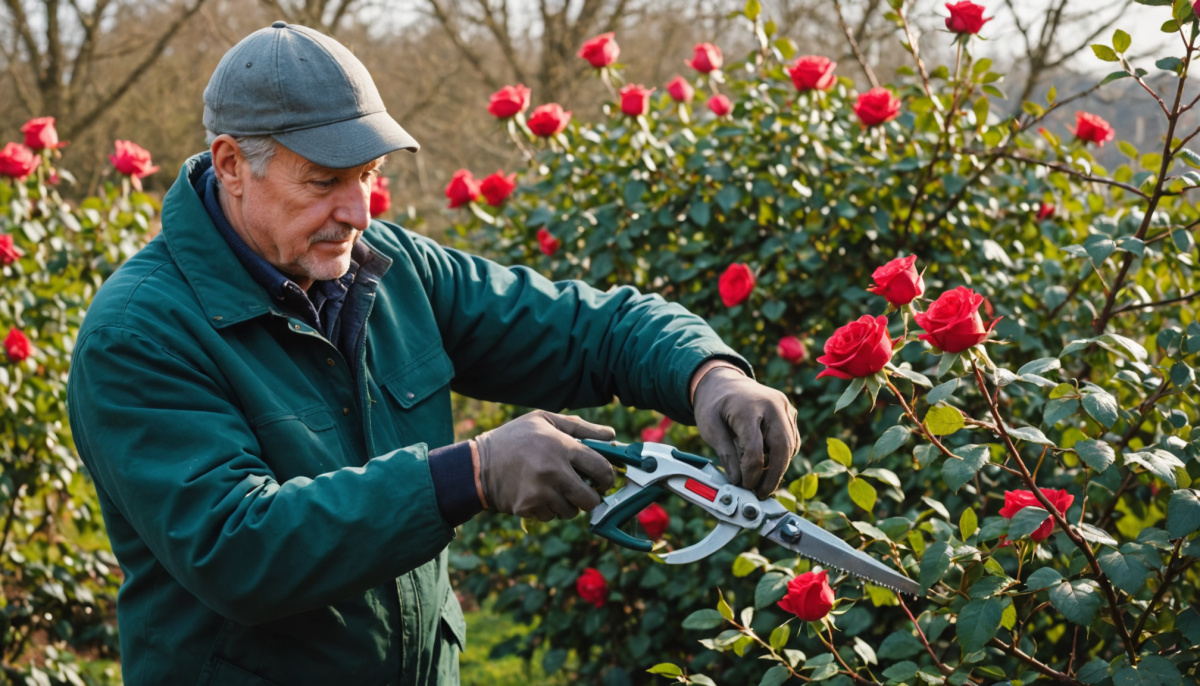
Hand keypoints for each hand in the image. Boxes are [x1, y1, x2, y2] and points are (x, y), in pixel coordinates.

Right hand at [474, 411, 616, 521]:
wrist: (478, 463)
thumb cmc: (515, 437)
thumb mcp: (544, 420)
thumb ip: (580, 427)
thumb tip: (611, 435)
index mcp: (560, 446)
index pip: (600, 467)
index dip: (608, 477)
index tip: (604, 479)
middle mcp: (553, 471)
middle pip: (589, 498)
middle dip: (591, 497)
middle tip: (585, 491)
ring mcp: (540, 492)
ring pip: (571, 511)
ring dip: (568, 504)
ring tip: (556, 490)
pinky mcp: (528, 508)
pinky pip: (551, 517)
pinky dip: (548, 510)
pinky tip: (538, 495)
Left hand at [693, 368, 799, 498]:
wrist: (722, 380)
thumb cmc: (714, 403)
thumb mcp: (709, 427)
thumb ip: (724, 453)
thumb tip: (737, 480)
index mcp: (749, 407)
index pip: (755, 448)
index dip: (751, 472)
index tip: (744, 485)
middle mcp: (772, 405)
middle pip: (782, 447)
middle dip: (774, 475)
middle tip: (762, 493)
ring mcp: (784, 407)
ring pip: (790, 445)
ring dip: (779, 466)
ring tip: (761, 481)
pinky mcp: (789, 411)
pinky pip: (792, 439)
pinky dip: (782, 454)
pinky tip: (767, 462)